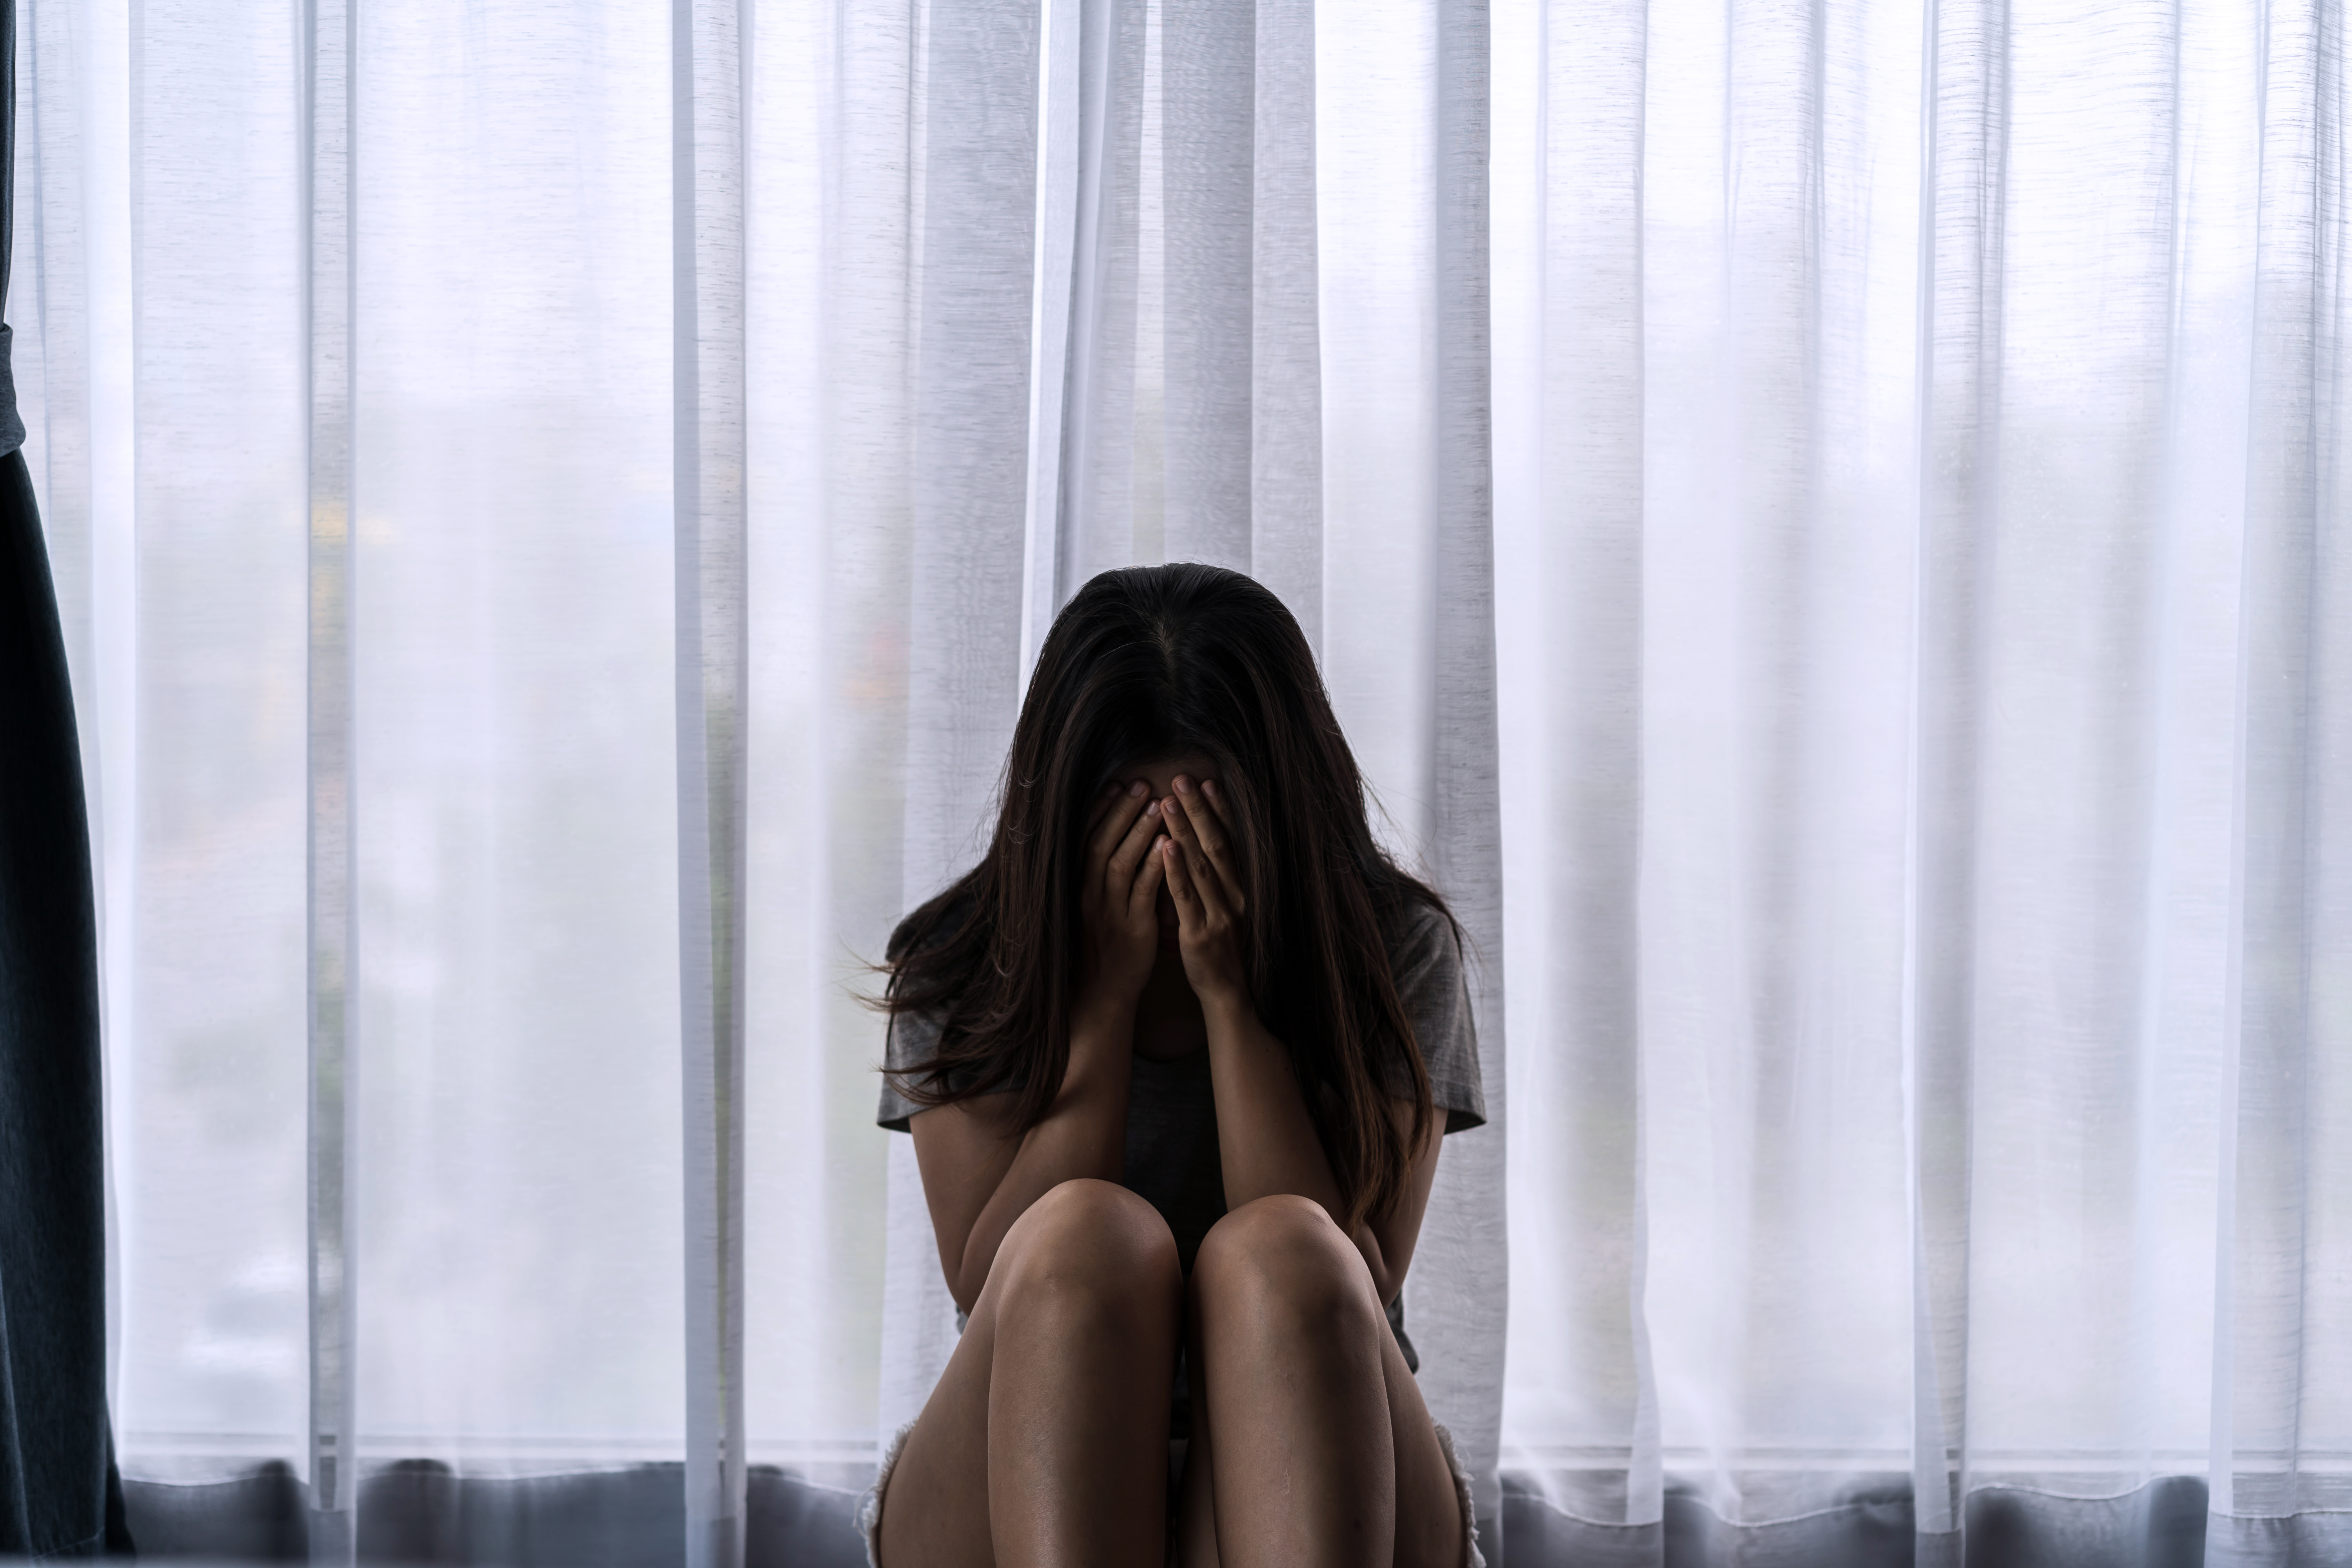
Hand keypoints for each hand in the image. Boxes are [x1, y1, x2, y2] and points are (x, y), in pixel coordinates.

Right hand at [1076, 780, 1168, 1020]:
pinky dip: (1153, 868)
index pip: (1086, 838)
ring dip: (1137, 833)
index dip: (1101, 810)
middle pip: (1100, 844)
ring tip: (1157, 805)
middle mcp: (1089, 896)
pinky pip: (1141, 893)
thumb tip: (1113, 835)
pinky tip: (1167, 846)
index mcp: (1078, 886)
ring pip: (1119, 864)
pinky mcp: (1131, 930)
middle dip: (1120, 812)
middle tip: (1140, 784)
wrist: (1101, 992)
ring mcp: (1109, 913)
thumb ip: (1100, 873)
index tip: (1117, 783)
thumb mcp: (1093, 905)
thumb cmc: (1102, 944)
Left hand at [1156, 776, 1249, 1007]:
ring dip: (1185, 830)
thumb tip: (1200, 842)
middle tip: (1182, 779)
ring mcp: (1219, 914)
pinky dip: (1176, 870)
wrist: (1227, 992)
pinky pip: (1186, 897)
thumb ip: (1216, 877)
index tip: (1206, 782)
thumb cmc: (1220, 946)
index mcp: (1241, 888)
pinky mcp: (1200, 933)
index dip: (1219, 810)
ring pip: (1201, 865)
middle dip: (1199, 810)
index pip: (1229, 841)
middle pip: (1216, 845)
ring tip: (1167, 801)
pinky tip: (1165, 846)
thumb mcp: (1225, 907)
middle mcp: (1235, 896)